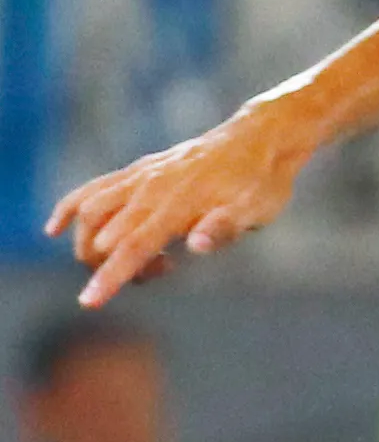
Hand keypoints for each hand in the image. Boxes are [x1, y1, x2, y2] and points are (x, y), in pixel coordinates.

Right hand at [46, 102, 311, 307]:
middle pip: (104, 235)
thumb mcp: (256, 210)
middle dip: (112, 268)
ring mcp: (140, 177)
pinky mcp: (138, 171)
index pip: (132, 246)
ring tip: (141, 259)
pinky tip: (55, 228)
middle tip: (161, 271)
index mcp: (176, 205)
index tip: (88, 302)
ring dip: (95, 246)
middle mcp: (150, 189)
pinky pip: (93, 189)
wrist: (260, 139)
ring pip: (90, 213)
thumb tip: (198, 244)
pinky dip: (70, 208)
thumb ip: (224, 227)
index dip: (109, 276)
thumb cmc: (260, 182)